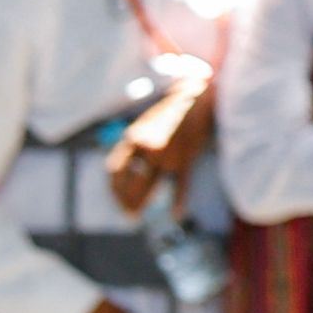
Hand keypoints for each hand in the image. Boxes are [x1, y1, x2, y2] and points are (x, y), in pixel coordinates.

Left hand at [105, 72, 214, 210]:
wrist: (199, 96)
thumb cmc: (172, 110)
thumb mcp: (146, 124)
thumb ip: (136, 144)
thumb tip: (129, 165)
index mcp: (133, 138)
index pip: (114, 169)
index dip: (114, 188)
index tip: (116, 199)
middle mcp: (146, 147)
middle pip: (130, 182)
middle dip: (125, 201)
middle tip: (126, 215)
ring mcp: (166, 153)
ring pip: (150, 186)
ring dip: (140, 204)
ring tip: (135, 217)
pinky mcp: (186, 157)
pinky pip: (180, 184)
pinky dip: (178, 201)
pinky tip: (176, 214)